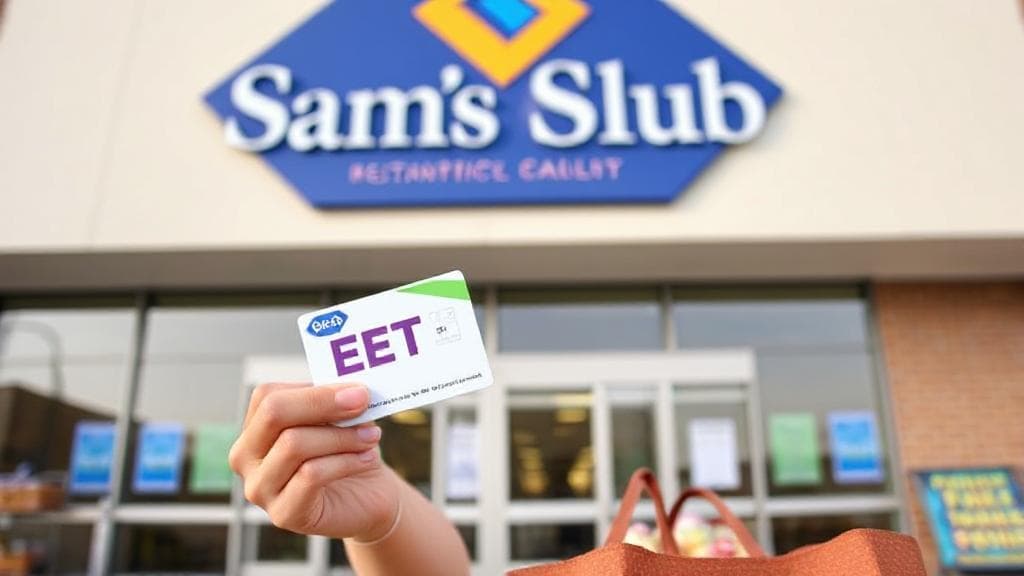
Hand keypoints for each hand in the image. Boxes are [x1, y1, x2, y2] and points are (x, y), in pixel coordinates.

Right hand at [229, 382, 400, 541]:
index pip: (268, 396)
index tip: (356, 391)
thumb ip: (335, 402)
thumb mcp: (340, 419)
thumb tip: (350, 391)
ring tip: (371, 436)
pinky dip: (346, 461)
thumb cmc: (347, 452)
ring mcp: (259, 488)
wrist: (366, 498)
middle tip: (362, 403)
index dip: (315, 390)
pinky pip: (311, 475)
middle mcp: (245, 457)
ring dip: (342, 436)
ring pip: (294, 444)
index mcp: (254, 427)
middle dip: (323, 404)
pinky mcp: (283, 513)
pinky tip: (367, 459)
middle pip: (274, 414)